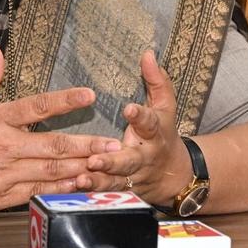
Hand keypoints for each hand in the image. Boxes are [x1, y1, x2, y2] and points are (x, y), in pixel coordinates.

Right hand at [0, 45, 120, 212]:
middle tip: (114, 143)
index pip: (36, 107)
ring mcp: (1, 175)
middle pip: (52, 146)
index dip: (65, 100)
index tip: (89, 95)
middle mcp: (1, 147)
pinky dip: (58, 188)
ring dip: (79, 168)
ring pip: (49, 172)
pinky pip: (35, 193)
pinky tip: (77, 184)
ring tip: (104, 164)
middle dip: (86, 145)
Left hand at [77, 50, 193, 204]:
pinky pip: (105, 194)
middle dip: (113, 161)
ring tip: (81, 177)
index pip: (149, 122)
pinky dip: (90, 192)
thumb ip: (157, 80)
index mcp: (155, 133)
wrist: (173, 174)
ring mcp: (132, 177)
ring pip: (115, 181)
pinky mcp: (121, 190)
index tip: (128, 109)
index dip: (140, 116)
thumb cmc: (162, 132)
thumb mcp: (165, 105)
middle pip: (129, 161)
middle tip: (95, 159)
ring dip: (97, 181)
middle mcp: (144, 157)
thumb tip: (148, 53)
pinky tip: (73, 188)